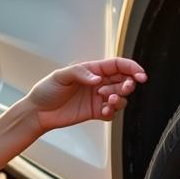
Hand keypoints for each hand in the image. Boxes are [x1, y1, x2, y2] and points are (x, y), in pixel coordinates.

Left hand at [25, 58, 147, 133]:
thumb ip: (80, 74)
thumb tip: (98, 79)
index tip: (141, 75)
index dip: (132, 68)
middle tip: (123, 88)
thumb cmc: (47, 90)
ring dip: (119, 99)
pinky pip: (112, 112)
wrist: (38, 112)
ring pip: (120, 97)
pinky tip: (104, 111)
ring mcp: (98, 98)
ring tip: (107, 101)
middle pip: (123, 80)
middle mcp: (98, 82)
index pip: (118, 65)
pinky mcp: (96, 112)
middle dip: (128, 84)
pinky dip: (112, 112)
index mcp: (92, 70)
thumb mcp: (60, 76)